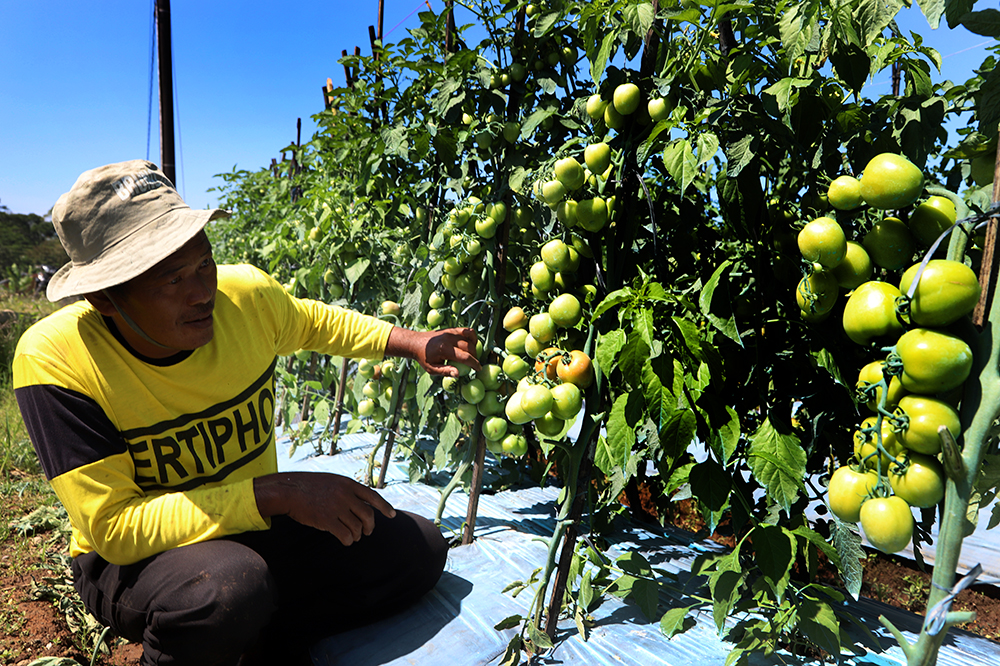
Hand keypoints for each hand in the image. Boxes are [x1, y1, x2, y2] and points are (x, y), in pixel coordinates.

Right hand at [254, 472, 395, 545]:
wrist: (289, 490)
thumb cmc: (309, 486)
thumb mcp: (332, 481)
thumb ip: (347, 490)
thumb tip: (361, 504)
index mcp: (348, 484)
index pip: (373, 496)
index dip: (384, 506)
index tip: (392, 515)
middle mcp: (345, 495)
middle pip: (368, 515)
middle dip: (370, 527)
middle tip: (367, 532)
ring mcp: (337, 507)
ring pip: (357, 527)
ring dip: (357, 535)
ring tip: (352, 536)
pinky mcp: (327, 520)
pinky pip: (345, 535)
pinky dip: (348, 541)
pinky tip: (345, 541)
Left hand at [385, 326, 480, 376]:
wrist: (415, 343)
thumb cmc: (423, 358)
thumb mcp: (431, 369)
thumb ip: (445, 371)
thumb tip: (458, 374)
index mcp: (444, 349)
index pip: (465, 357)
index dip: (474, 363)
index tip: (478, 369)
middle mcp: (449, 338)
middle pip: (469, 347)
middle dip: (475, 356)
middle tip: (474, 363)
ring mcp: (450, 332)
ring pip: (470, 337)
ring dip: (475, 346)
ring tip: (473, 354)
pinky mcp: (451, 329)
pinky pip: (466, 330)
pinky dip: (472, 336)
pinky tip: (471, 344)